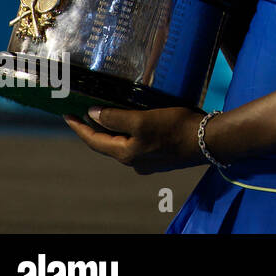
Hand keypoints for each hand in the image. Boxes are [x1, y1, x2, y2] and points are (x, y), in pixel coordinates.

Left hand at [63, 105, 205, 174]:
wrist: (209, 141)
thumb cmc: (175, 128)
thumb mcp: (143, 120)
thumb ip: (116, 118)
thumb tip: (92, 114)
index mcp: (125, 154)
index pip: (94, 141)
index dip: (79, 127)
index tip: (66, 115)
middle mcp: (134, 162)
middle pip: (107, 144)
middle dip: (95, 129)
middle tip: (84, 113)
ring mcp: (148, 162)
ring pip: (124, 144)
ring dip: (114, 131)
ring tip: (109, 115)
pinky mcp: (162, 157)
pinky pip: (139, 144)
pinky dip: (131, 133)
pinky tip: (137, 123)